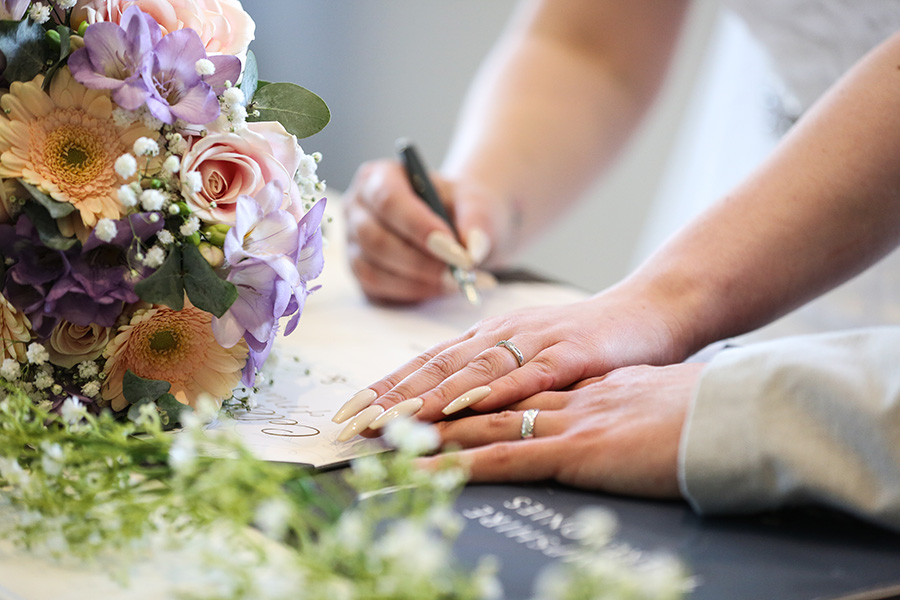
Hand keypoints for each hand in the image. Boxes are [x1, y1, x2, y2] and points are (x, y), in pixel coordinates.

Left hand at [331, 283, 689, 433]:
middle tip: (351, 424)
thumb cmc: (589, 342)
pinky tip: (465, 405)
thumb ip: (493, 379)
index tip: (346, 415)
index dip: (384, 389)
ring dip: (428, 396)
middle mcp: (503, 335)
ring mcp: (536, 341)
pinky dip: (494, 390)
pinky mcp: (572, 352)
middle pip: (437, 367)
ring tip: (391, 420)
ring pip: (472, 371)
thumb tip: (444, 409)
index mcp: (490, 338)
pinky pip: (528, 373)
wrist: (652, 310)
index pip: (426, 364)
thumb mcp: (532, 359)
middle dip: (390, 397)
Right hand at [344, 159, 506, 302]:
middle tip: (458, 274)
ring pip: (373, 270)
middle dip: (420, 262)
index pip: (389, 200)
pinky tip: (438, 288)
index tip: (453, 248)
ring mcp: (354, 243)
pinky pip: (377, 290)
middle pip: (375, 239)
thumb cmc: (456, 207)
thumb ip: (477, 219)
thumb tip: (472, 250)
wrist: (454, 226)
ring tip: (454, 282)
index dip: (419, 227)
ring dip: (417, 282)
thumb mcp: (474, 202)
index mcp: (379, 177)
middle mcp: (357, 209)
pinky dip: (411, 293)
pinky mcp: (360, 272)